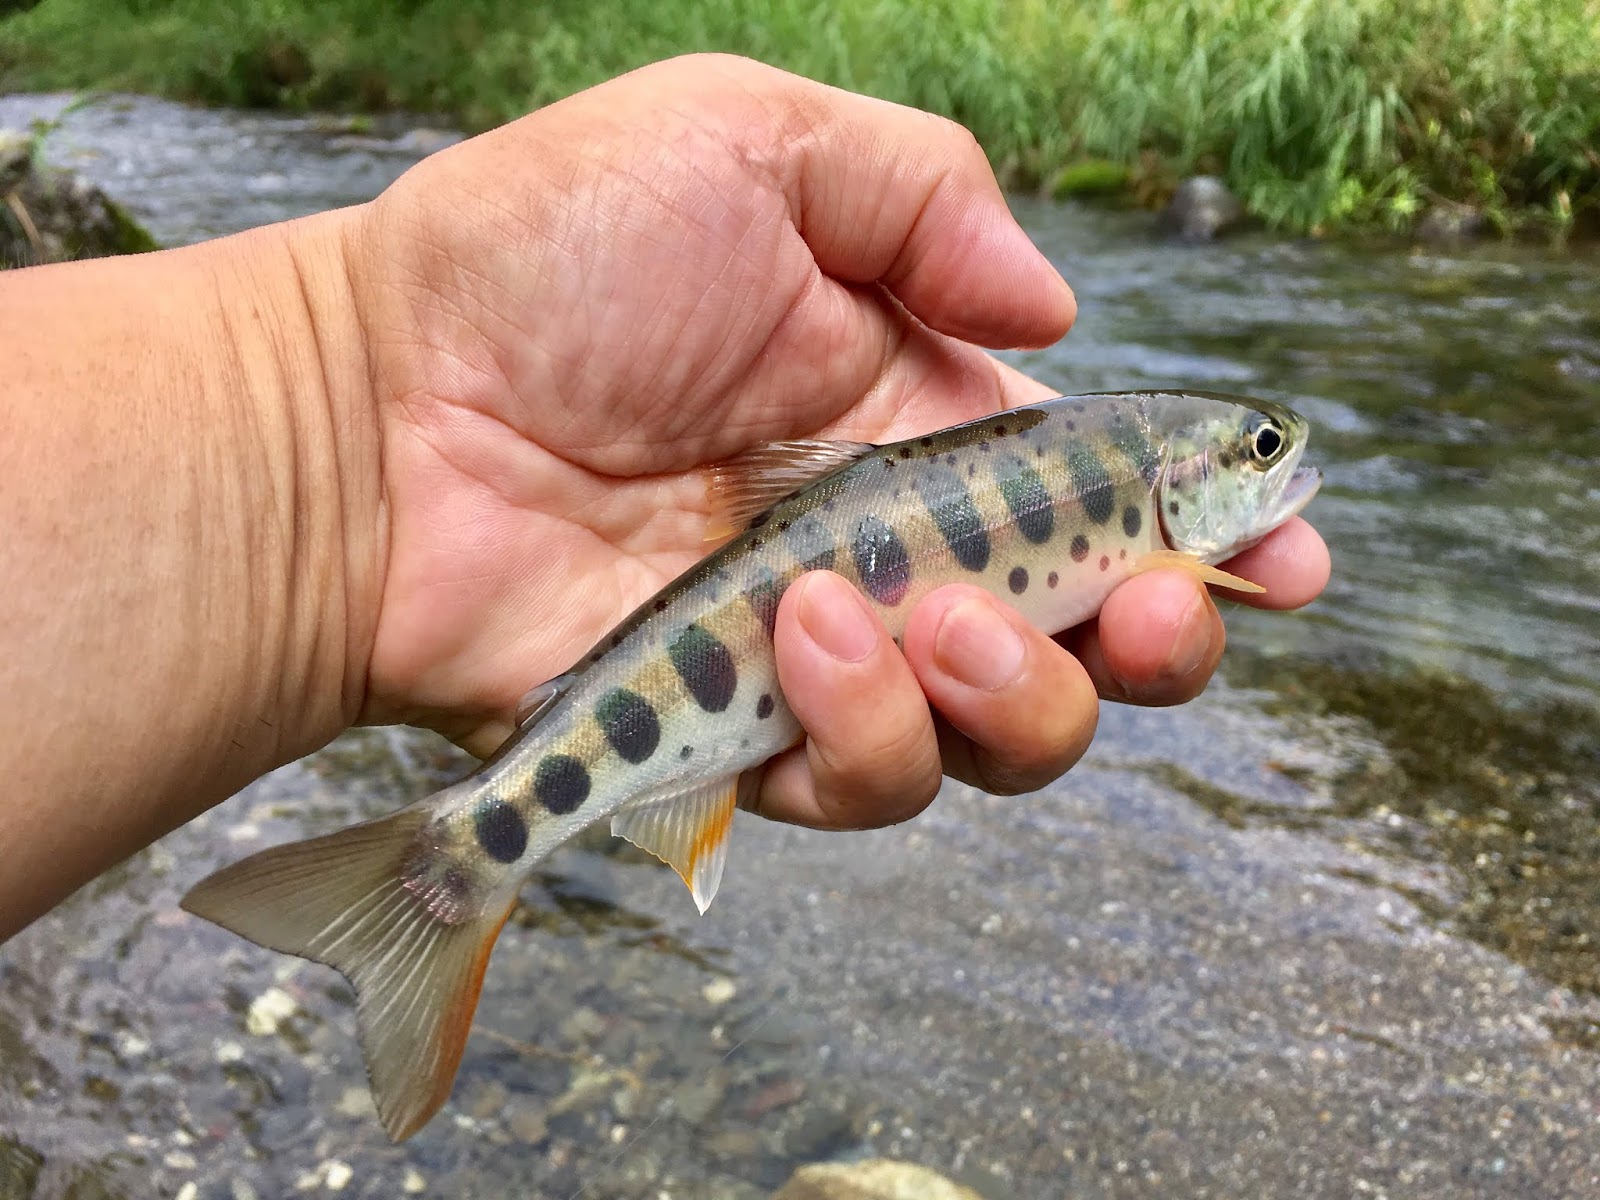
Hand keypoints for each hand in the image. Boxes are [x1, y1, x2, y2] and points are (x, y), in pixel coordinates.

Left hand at [338, 54, 1329, 826]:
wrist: (380, 405)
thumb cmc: (543, 258)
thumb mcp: (750, 143)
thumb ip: (925, 197)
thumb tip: (1051, 321)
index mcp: (928, 413)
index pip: (1110, 495)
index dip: (1216, 534)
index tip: (1286, 553)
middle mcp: (901, 545)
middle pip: (1094, 647)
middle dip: (1153, 646)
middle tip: (1133, 610)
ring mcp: (827, 652)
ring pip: (1000, 738)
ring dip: (1003, 693)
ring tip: (894, 606)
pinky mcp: (744, 736)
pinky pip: (862, 782)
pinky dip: (860, 730)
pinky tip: (792, 640)